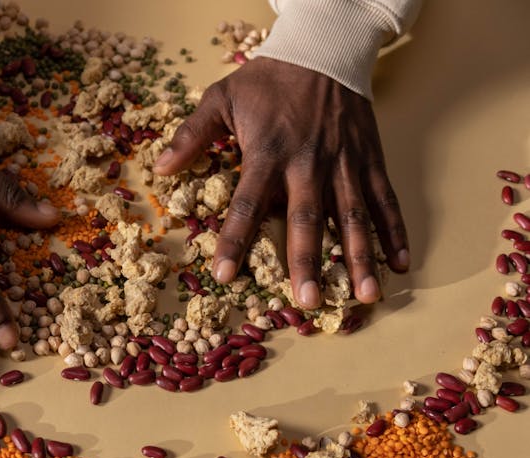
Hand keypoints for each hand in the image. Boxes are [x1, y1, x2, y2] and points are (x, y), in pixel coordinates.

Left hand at [154, 57, 408, 308]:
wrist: (322, 50)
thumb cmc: (267, 80)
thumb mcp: (221, 98)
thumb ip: (192, 135)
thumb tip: (161, 168)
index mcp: (267, 153)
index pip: (247, 205)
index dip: (234, 241)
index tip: (224, 275)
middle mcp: (307, 164)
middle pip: (307, 220)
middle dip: (306, 262)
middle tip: (306, 302)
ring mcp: (344, 164)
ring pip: (354, 216)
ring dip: (361, 258)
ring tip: (365, 295)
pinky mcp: (370, 160)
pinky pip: (385, 200)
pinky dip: (396, 232)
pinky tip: (401, 264)